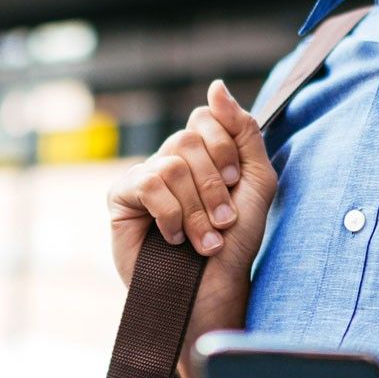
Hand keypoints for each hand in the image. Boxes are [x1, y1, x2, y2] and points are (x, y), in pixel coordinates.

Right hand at [107, 80, 276, 349]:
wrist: (213, 290)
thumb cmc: (236, 242)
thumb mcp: (257, 180)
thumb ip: (244, 130)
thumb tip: (215, 87)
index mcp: (202, 152)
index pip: (206, 118)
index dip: (225, 150)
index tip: (236, 184)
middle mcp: (171, 159)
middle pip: (189, 140)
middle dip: (215, 186)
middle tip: (223, 221)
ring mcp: (144, 176)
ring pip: (172, 164)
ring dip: (197, 209)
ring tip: (205, 240)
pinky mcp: (121, 198)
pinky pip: (148, 183)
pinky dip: (171, 214)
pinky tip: (174, 238)